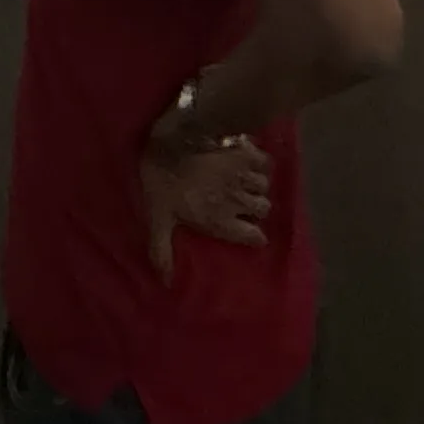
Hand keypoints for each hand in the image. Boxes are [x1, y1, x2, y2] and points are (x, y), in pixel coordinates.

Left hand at [139, 125, 274, 279]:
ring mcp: (245, 175)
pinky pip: (265, 161)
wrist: (173, 139)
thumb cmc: (163, 182)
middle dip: (257, 209)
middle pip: (263, 209)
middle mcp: (239, 201)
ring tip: (246, 182)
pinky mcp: (246, 151)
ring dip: (257, 186)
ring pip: (264, 186)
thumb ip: (162, 251)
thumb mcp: (158, 219)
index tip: (251, 234)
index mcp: (221, 220)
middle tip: (244, 204)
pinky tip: (250, 162)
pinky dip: (260, 163)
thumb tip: (166, 283)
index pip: (254, 236)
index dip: (254, 236)